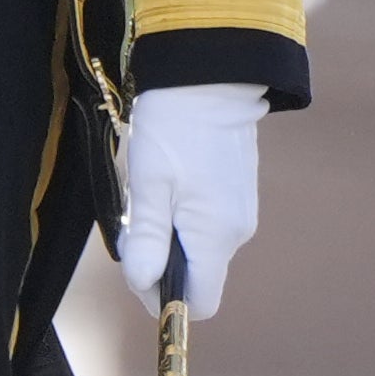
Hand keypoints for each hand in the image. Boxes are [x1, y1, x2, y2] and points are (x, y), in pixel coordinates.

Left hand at [118, 82, 266, 320]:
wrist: (208, 73)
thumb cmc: (174, 126)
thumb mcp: (150, 182)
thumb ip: (149, 238)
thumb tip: (144, 285)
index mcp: (217, 236)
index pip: (199, 303)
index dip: (164, 297)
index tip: (136, 265)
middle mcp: (237, 231)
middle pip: (195, 273)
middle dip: (159, 257)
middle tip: (135, 217)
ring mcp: (239, 209)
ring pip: (197, 244)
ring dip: (168, 231)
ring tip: (149, 187)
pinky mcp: (236, 190)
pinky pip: (205, 220)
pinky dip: (181, 211)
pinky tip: (165, 176)